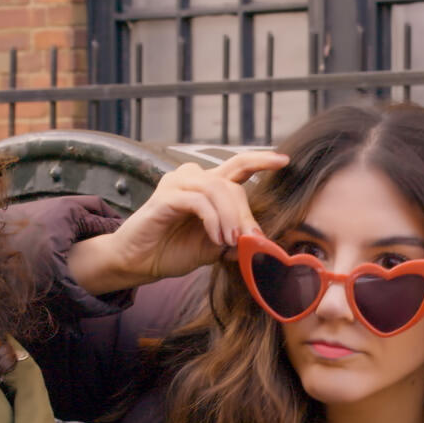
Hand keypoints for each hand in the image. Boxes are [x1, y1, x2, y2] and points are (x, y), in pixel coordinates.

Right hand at [69, 151, 289, 294]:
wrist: (139, 262)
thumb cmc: (172, 250)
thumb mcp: (213, 247)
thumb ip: (235, 239)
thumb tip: (260, 241)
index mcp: (206, 186)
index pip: (238, 165)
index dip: (260, 160)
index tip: (284, 161)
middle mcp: (192, 178)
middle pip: (232, 183)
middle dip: (244, 213)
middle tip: (249, 238)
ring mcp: (177, 184)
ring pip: (217, 189)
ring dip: (230, 217)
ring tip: (230, 241)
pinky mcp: (165, 197)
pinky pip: (198, 201)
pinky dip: (213, 220)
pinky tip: (216, 238)